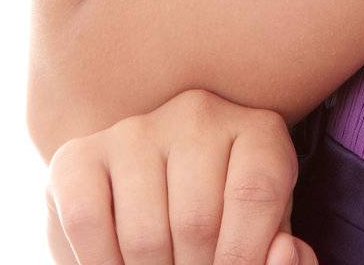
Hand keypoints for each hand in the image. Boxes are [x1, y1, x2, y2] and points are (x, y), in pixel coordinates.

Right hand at [44, 87, 322, 264]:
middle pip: (197, 222)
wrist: (158, 207)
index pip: (257, 191)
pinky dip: (100, 264)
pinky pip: (85, 221)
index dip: (246, 254)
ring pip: (145, 235)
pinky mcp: (78, 155)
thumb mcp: (263, 241)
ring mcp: (136, 129)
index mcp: (257, 131)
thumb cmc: (227, 231)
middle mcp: (198, 113)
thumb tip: (285, 252)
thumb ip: (284, 258)